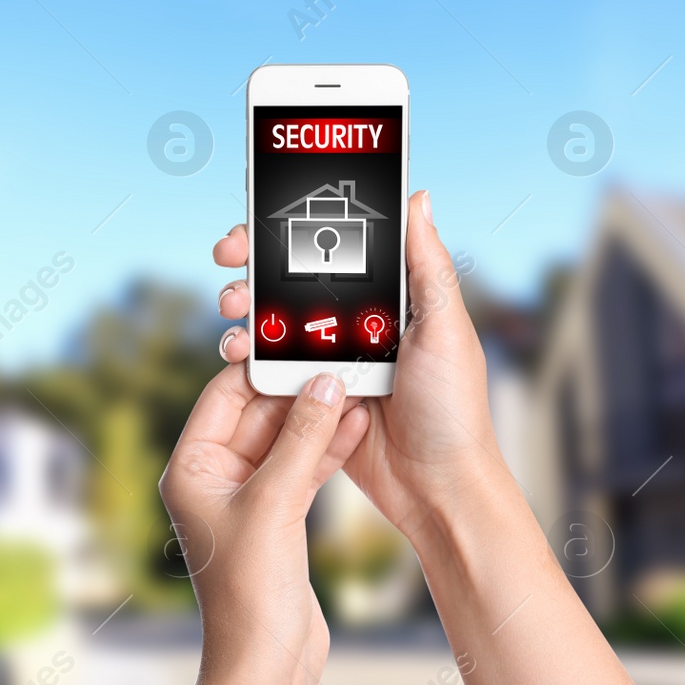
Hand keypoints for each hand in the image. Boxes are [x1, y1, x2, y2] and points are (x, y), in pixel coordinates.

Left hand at [135, 365, 367, 684]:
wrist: (268, 662)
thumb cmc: (250, 589)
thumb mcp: (276, 502)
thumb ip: (301, 438)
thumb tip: (324, 382)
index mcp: (191, 468)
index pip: (224, 395)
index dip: (262, 366)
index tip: (299, 339)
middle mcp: (214, 479)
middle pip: (258, 414)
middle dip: (298, 390)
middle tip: (338, 359)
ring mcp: (248, 499)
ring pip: (285, 440)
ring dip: (319, 417)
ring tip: (356, 385)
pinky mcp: (279, 518)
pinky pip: (302, 467)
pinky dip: (327, 448)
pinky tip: (357, 425)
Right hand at [213, 190, 517, 547]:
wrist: (437, 486)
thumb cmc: (454, 408)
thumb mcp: (445, 327)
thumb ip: (428, 265)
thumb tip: (418, 197)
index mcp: (393, 297)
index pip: (340, 245)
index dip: (298, 226)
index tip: (265, 213)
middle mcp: (359, 322)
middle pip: (295, 277)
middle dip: (256, 261)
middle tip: (230, 255)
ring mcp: (332, 359)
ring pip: (275, 319)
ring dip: (245, 306)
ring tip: (232, 308)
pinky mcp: (311, 397)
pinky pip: (270, 367)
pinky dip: (246, 354)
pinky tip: (235, 351)